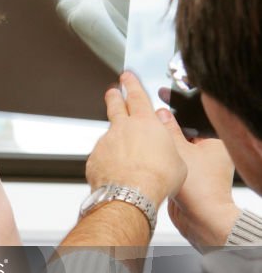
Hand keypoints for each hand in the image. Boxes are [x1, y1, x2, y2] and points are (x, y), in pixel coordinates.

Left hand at [86, 71, 186, 206]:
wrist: (131, 196)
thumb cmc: (157, 179)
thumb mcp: (178, 159)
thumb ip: (169, 146)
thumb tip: (165, 145)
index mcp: (146, 123)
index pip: (137, 95)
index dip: (132, 84)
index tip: (127, 76)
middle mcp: (122, 128)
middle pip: (115, 105)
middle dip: (114, 96)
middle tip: (113, 92)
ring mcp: (106, 142)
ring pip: (109, 135)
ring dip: (114, 140)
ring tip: (124, 156)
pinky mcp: (94, 158)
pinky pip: (101, 156)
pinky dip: (107, 161)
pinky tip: (117, 173)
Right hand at [154, 106, 239, 248]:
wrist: (201, 220)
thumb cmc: (201, 190)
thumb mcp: (180, 151)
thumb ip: (169, 131)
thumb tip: (161, 115)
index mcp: (216, 139)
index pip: (194, 114)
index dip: (177, 103)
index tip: (163, 94)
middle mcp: (211, 150)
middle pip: (185, 129)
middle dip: (168, 124)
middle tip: (151, 116)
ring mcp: (201, 164)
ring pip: (179, 145)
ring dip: (165, 142)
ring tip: (150, 136)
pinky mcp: (191, 177)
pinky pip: (176, 159)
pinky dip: (165, 157)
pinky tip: (153, 156)